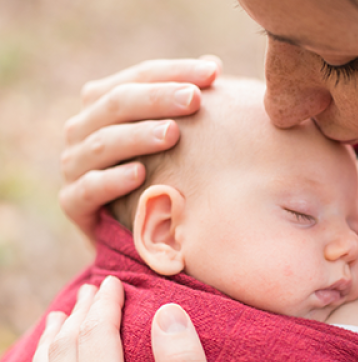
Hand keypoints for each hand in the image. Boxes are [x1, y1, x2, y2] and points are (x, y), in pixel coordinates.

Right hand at [60, 57, 220, 242]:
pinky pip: (88, 188)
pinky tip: (140, 175)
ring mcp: (74, 165)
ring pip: (102, 143)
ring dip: (137, 136)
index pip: (139, 77)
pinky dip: (112, 180)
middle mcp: (84, 128)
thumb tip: (214, 65)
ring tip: (172, 134)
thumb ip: (183, 104)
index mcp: (105, 105)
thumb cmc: (158, 173)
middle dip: (157, 99)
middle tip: (194, 99)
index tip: (214, 73)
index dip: (175, 71)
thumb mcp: (170, 138)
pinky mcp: (72, 202)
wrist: (133, 228)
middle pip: (117, 103)